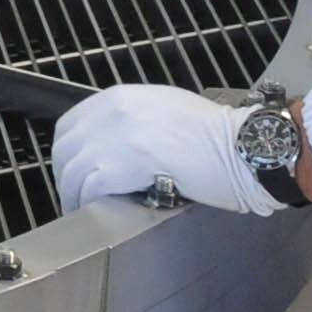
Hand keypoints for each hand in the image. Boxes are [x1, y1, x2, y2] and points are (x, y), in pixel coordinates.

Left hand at [53, 86, 287, 217]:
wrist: (246, 146)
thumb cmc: (219, 136)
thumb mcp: (166, 111)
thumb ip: (134, 123)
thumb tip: (115, 149)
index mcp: (121, 98)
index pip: (72, 125)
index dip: (69, 155)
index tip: (75, 174)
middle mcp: (113, 110)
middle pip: (65, 148)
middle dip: (66, 177)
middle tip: (77, 198)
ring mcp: (118, 135)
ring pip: (73, 169)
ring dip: (74, 195)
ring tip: (85, 212)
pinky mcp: (126, 162)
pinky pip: (91, 185)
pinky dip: (88, 202)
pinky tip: (97, 213)